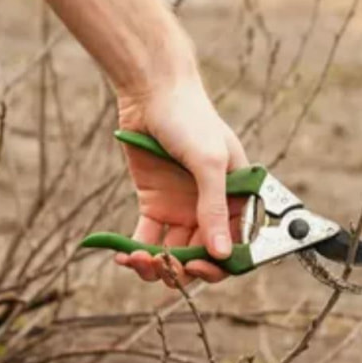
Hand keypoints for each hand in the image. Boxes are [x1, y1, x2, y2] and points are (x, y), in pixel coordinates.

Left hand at [116, 79, 248, 285]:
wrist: (151, 92)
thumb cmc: (190, 118)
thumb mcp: (208, 162)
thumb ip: (214, 208)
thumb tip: (222, 253)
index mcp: (237, 199)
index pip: (236, 245)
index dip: (220, 265)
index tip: (198, 269)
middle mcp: (211, 208)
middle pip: (203, 256)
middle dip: (184, 268)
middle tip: (164, 267)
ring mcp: (182, 208)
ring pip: (174, 253)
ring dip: (158, 264)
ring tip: (138, 260)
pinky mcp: (154, 205)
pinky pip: (148, 239)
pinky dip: (136, 252)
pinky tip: (124, 256)